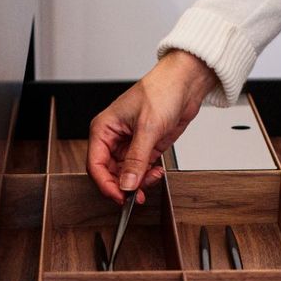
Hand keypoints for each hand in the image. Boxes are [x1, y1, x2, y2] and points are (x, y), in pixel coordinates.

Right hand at [87, 50, 218, 203]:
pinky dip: (147, 176)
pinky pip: (140, 169)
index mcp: (104, 129)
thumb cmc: (161, 91)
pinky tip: (156, 173)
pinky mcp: (145, 147)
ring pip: (125, 174)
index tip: (120, 197)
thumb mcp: (148, 128)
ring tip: (151, 180)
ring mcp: (130, 144)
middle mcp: (114, 138)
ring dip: (137, 182)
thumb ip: (136, 160)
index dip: (106, 184)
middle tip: (136, 195)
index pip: (95, 165)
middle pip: (109, 173)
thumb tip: (127, 184)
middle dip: (123, 185)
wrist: (185, 83)